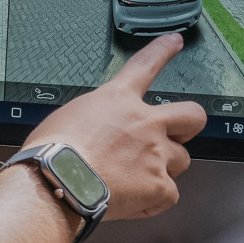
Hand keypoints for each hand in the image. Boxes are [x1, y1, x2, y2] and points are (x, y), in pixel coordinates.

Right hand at [23, 33, 205, 220]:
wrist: (58, 182)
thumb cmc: (52, 152)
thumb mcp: (67, 118)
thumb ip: (94, 120)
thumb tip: (95, 132)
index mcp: (117, 101)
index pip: (145, 66)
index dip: (162, 51)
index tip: (174, 42)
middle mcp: (144, 123)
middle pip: (191, 115)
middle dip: (189, 125)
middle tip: (179, 134)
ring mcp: (156, 154)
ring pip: (181, 160)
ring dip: (164, 168)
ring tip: (136, 178)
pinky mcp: (159, 186)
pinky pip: (167, 195)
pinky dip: (152, 200)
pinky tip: (132, 200)